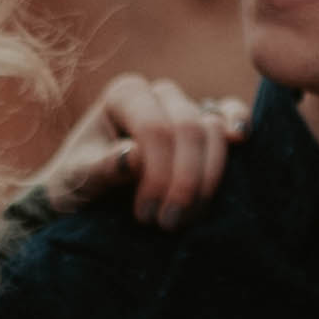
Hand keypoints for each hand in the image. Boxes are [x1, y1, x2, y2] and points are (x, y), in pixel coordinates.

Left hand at [35, 71, 247, 228]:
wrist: (87, 197)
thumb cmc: (78, 184)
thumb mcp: (79, 180)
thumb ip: (102, 167)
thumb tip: (133, 155)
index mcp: (125, 95)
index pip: (154, 129)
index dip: (157, 174)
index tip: (145, 217)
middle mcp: (158, 94)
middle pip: (188, 129)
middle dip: (184, 181)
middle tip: (168, 224)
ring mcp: (184, 106)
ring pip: (213, 130)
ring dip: (207, 178)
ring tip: (186, 218)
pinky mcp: (205, 124)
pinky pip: (229, 114)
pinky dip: (238, 123)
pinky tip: (240, 140)